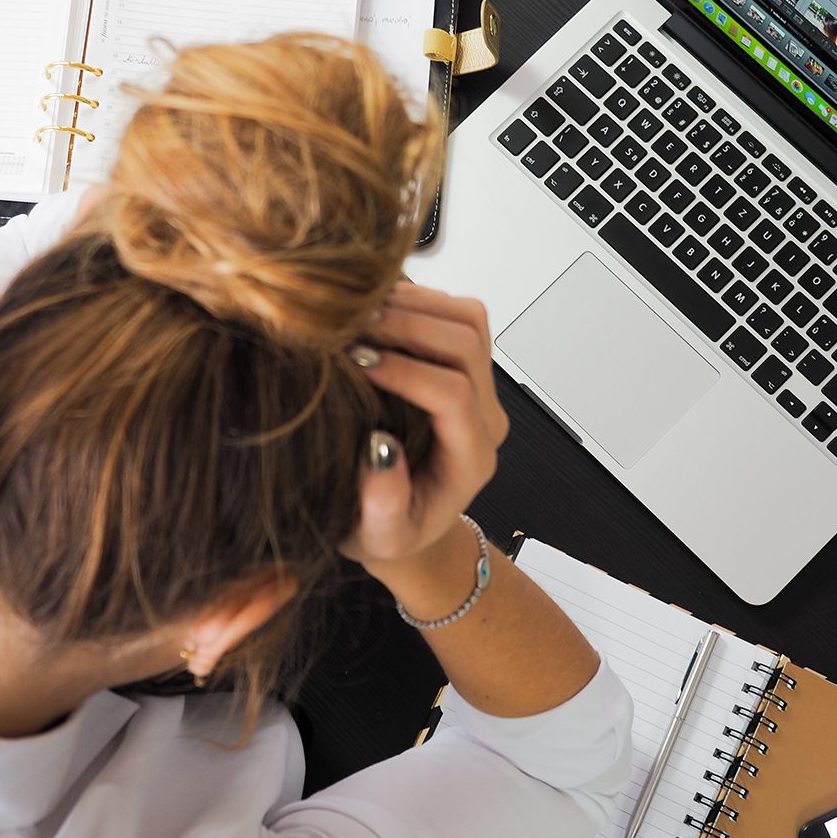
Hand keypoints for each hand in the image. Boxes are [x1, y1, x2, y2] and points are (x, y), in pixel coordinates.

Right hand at [340, 282, 508, 570]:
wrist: (408, 521)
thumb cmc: (391, 531)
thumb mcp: (378, 537)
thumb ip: (383, 505)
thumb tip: (379, 448)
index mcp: (470, 458)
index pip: (453, 395)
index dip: (406, 371)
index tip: (357, 362)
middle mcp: (484, 417)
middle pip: (467, 344)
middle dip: (408, 325)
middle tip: (352, 325)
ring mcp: (479, 387)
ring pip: (468, 319)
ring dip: (415, 305)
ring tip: (360, 311)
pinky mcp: (464, 366)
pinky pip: (456, 314)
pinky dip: (417, 300)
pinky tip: (374, 309)